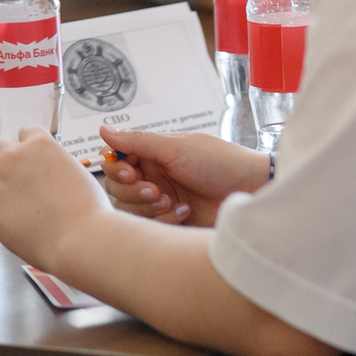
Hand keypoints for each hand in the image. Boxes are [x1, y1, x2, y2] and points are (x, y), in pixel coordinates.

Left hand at [0, 128, 109, 272]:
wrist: (80, 237)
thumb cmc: (89, 210)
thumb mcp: (77, 172)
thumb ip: (55, 165)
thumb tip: (45, 173)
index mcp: (41, 144)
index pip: (26, 133)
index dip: (30, 149)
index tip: (34, 162)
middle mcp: (15, 156)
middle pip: (1, 148)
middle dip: (10, 162)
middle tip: (22, 182)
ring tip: (2, 195)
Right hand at [98, 124, 267, 227]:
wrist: (251, 189)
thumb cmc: (222, 162)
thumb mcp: (178, 147)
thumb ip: (138, 141)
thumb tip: (104, 129)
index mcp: (154, 154)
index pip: (116, 159)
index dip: (116, 167)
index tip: (129, 171)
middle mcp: (155, 175)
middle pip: (117, 187)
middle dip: (132, 191)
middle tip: (155, 189)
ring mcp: (161, 199)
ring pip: (129, 209)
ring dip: (147, 207)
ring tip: (171, 201)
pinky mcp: (170, 220)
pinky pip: (148, 226)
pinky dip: (163, 220)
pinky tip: (184, 212)